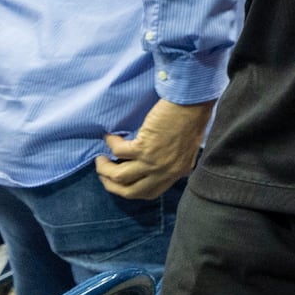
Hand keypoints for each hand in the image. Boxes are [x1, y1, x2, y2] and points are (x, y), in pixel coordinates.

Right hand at [96, 98, 212, 200]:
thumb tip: (152, 162)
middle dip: (112, 186)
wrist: (193, 101)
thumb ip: (171, 160)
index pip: (150, 193)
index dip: (131, 190)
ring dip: (105, 170)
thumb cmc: (191, 117)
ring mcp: (154, 162)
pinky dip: (111, 144)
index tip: (121, 182)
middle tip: (103, 175)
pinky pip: (118, 152)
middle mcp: (166, 171)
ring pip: (119, 177)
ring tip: (101, 159)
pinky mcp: (144, 147)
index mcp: (177, 172)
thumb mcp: (185, 148)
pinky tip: (110, 137)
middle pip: (130, 192)